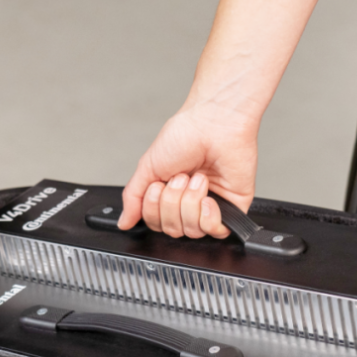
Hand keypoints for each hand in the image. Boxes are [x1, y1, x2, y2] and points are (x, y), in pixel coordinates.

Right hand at [119, 99, 257, 238]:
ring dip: (189, 202)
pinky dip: (207, 215)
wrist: (214, 125)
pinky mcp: (232, 208)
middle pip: (172, 229)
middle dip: (172, 202)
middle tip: (180, 177)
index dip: (153, 210)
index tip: (158, 185)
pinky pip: (215, 231)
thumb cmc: (185, 136)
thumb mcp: (148, 166)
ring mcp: (211, 207)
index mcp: (170, 195)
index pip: (156, 224)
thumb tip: (125, 222)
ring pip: (192, 231)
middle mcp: (189, 203)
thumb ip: (134, 197)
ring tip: (196, 178)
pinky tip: (207, 196)